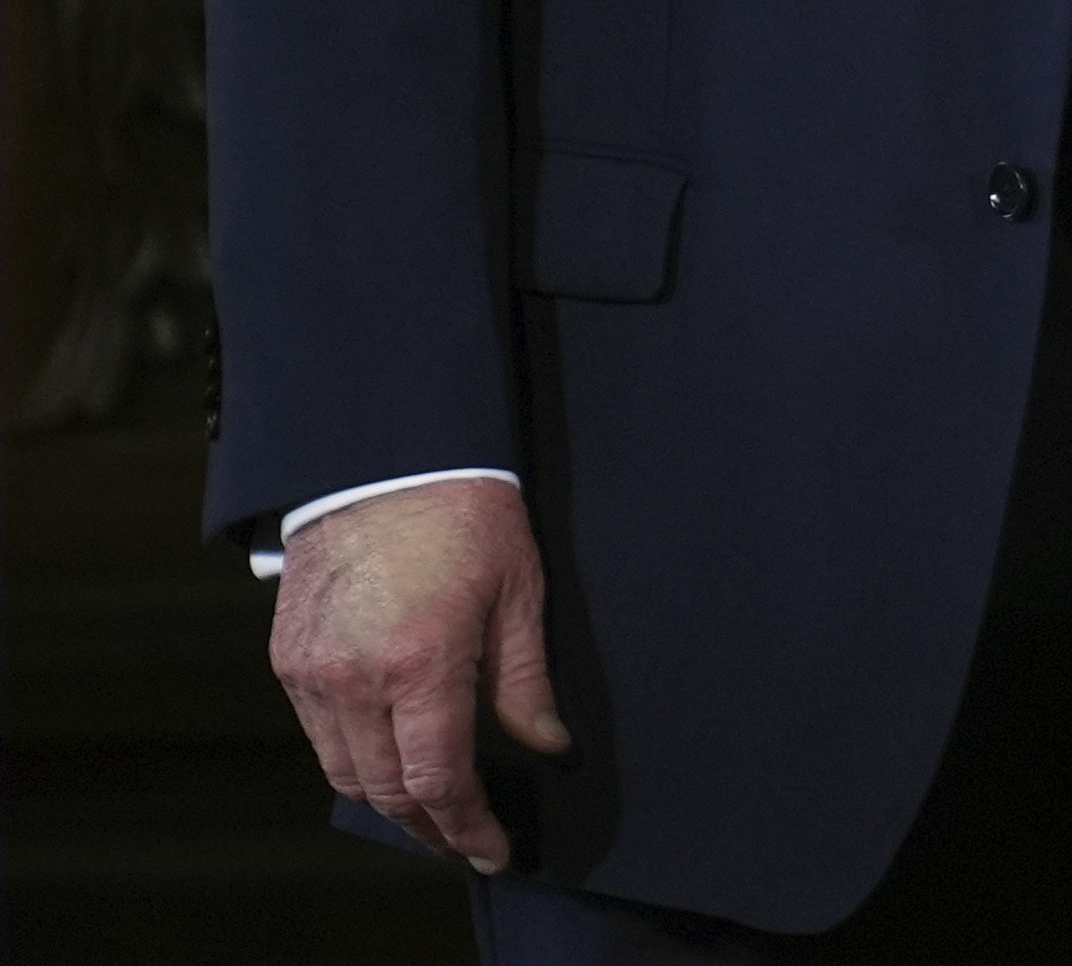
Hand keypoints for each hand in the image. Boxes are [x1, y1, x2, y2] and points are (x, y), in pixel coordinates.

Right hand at [267, 476, 573, 872]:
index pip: (439, 778)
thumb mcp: (519, 591)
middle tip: (465, 840)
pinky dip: (353, 760)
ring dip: (388, 801)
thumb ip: (525, 680)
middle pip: (386, 788)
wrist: (383, 459)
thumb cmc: (464, 514)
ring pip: (344, 772)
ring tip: (432, 813)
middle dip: (430, 826)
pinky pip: (319, 735)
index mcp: (420, 663)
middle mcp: (355, 678)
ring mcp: (312, 672)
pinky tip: (388, 759)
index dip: (468, 826)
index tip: (492, 850)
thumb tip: (546, 745)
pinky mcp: (287, 660)